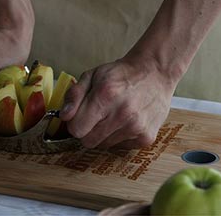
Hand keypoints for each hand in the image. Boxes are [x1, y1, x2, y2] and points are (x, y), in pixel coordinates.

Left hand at [60, 55, 176, 149]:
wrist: (155, 73)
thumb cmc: (121, 74)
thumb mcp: (92, 75)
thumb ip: (74, 95)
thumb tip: (64, 116)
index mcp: (105, 96)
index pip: (76, 129)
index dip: (75, 123)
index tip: (80, 116)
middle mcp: (122, 114)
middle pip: (88, 141)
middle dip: (87, 130)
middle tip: (96, 116)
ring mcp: (136, 128)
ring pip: (103, 145)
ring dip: (103, 134)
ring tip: (113, 116)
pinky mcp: (146, 138)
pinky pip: (120, 147)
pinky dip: (119, 137)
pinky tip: (126, 121)